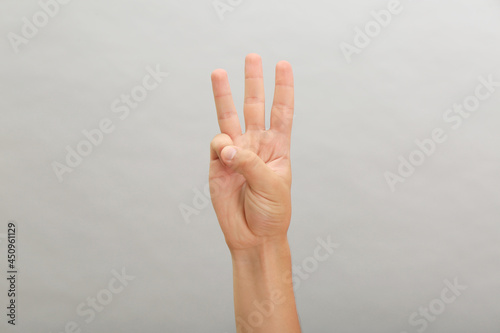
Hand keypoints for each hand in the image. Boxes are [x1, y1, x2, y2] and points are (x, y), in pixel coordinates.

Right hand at [209, 54, 293, 250]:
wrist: (253, 237)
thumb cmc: (271, 213)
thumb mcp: (270, 185)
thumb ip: (248, 162)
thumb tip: (225, 146)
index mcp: (277, 148)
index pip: (282, 112)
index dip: (283, 88)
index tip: (283, 64)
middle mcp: (256, 146)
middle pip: (254, 106)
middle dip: (254, 82)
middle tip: (253, 56)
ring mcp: (236, 154)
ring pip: (228, 118)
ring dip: (224, 95)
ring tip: (218, 72)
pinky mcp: (217, 166)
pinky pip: (216, 145)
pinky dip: (219, 146)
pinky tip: (224, 155)